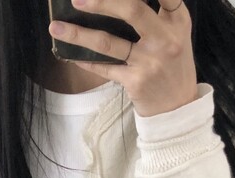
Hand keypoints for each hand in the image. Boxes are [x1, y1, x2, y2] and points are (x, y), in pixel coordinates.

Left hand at [48, 0, 197, 116]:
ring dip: (78, 34)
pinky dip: (85, 61)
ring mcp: (149, 61)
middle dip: (101, 2)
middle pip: (132, 10)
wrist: (178, 109)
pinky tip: (70, 55)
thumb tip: (117, 3)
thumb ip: (157, 16)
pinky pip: (104, 68)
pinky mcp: (135, 82)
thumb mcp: (175, 37)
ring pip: (108, 42)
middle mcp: (165, 39)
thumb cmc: (172, 68)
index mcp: (177, 22)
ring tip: (56, 27)